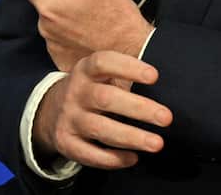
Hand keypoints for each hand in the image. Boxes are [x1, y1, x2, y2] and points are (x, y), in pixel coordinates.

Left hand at [20, 0, 153, 71]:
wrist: (133, 55)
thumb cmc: (117, 16)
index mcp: (49, 5)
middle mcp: (44, 27)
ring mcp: (52, 45)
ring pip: (52, 17)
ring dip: (66, 9)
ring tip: (93, 12)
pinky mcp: (61, 58)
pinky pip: (59, 36)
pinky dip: (70, 29)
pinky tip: (91, 29)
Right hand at [32, 50, 172, 169]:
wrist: (51, 109)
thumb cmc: (92, 88)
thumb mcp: (100, 74)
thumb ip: (126, 73)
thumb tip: (170, 80)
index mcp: (85, 69)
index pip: (104, 62)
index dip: (129, 68)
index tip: (155, 76)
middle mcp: (75, 92)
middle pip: (106, 98)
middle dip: (139, 108)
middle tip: (166, 118)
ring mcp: (69, 118)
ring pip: (99, 129)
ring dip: (131, 137)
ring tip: (157, 143)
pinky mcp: (66, 142)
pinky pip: (89, 154)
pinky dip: (113, 159)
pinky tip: (133, 158)